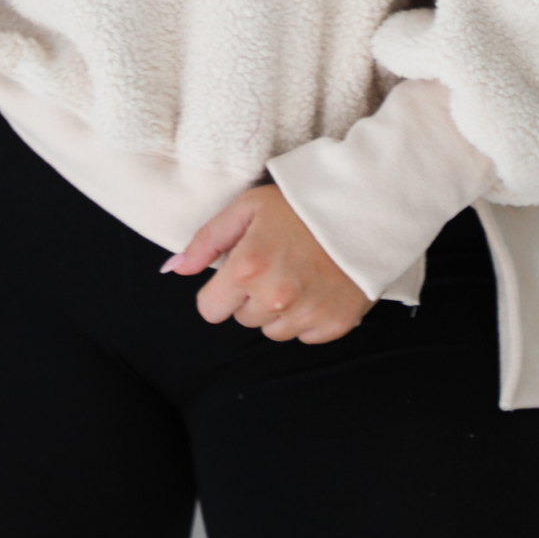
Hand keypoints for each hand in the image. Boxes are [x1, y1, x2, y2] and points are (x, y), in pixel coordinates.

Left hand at [161, 183, 374, 342]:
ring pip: (272, 331)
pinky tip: (317, 285)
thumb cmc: (300, 202)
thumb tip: (175, 268)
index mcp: (248, 269)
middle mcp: (275, 298)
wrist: (362, 204)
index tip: (237, 273)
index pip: (210, 309)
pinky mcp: (335, 324)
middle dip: (251, 296)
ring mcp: (307, 314)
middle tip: (274, 263)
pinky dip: (308, 317)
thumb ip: (207, 240)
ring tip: (297, 273)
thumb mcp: (247, 207)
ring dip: (278, 309)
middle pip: (242, 319)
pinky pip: (305, 335)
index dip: (220, 291)